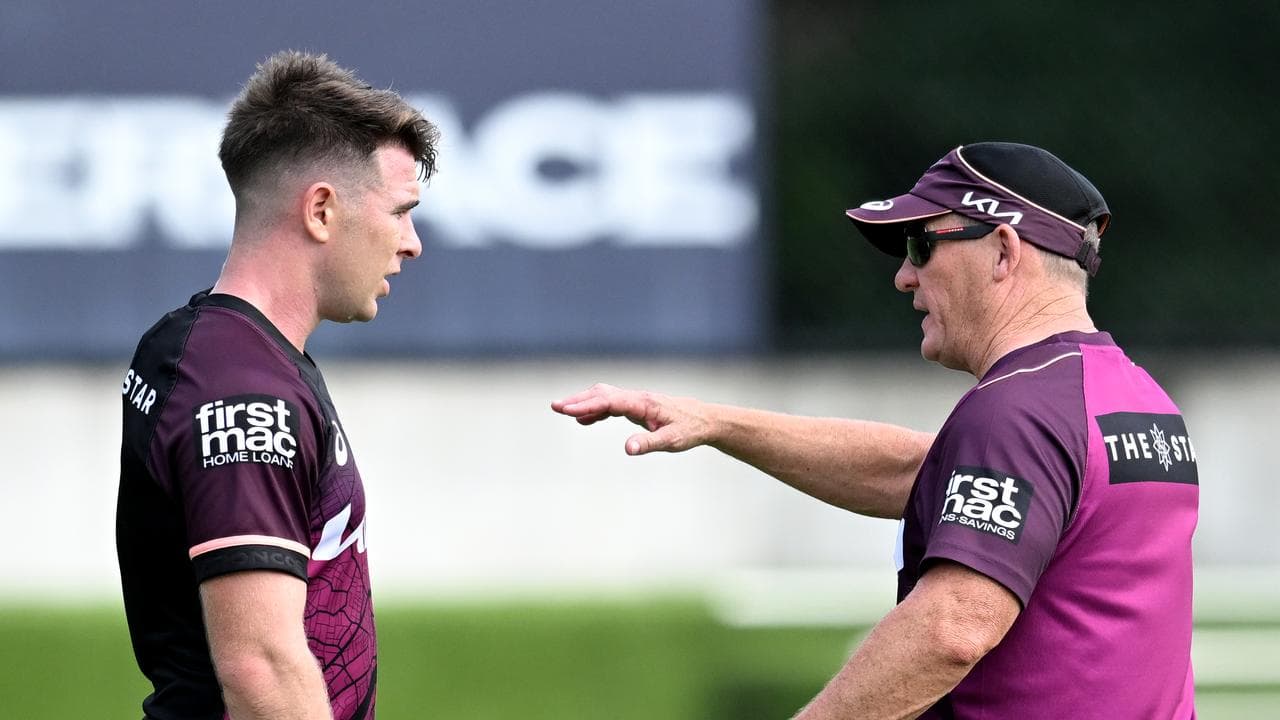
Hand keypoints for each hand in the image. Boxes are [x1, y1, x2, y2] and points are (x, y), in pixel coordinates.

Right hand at [551, 383, 712, 454]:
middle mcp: (637, 398)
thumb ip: (649, 444)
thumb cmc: (689, 430)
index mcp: (644, 404)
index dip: (587, 404)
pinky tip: (584, 420)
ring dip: (583, 402)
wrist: (703, 419)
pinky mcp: (636, 406)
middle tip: (554, 407)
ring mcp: (635, 400)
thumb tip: (627, 449)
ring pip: (604, 396)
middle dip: (578, 399)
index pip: (609, 401)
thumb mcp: (672, 441)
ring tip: (561, 410)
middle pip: (602, 394)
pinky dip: (595, 409)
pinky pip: (610, 404)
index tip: (566, 410)